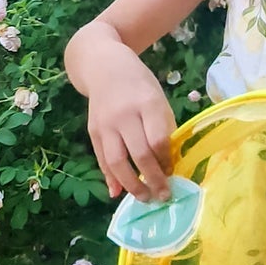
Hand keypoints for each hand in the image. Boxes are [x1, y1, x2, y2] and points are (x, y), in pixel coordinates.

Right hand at [86, 57, 175, 201]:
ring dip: (131, 185)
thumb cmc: (140, 85)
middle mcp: (124, 115)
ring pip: (117, 162)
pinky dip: (109, 178)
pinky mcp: (92, 130)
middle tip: (163, 196)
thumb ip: (163, 129)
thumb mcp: (158, 99)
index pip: (158, 140)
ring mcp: (106, 124)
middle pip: (139, 154)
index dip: (166, 161)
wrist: (104, 66)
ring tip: (144, 198)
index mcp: (147, 104)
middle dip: (152, 179)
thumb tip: (166, 165)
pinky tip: (118, 193)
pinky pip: (101, 159)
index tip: (173, 173)